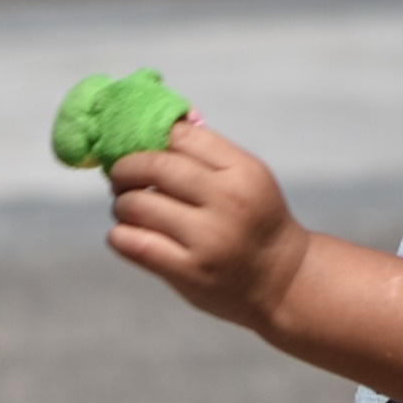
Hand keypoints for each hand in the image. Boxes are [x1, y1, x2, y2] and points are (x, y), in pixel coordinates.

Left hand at [106, 117, 311, 334]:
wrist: (282, 281)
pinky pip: (132, 242)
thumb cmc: (257, 223)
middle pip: (154, 166)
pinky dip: (120, 234)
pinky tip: (128, 234)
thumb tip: (167, 121)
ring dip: (121, 204)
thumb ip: (209, 153)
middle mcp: (227, 201)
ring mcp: (208, 238)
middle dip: (124, 169)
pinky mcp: (189, 271)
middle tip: (119, 177)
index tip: (140, 150)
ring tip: (128, 209)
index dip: (151, 139)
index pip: (180, 136)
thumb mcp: (249, 178)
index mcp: (242, 171)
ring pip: (136, 204)